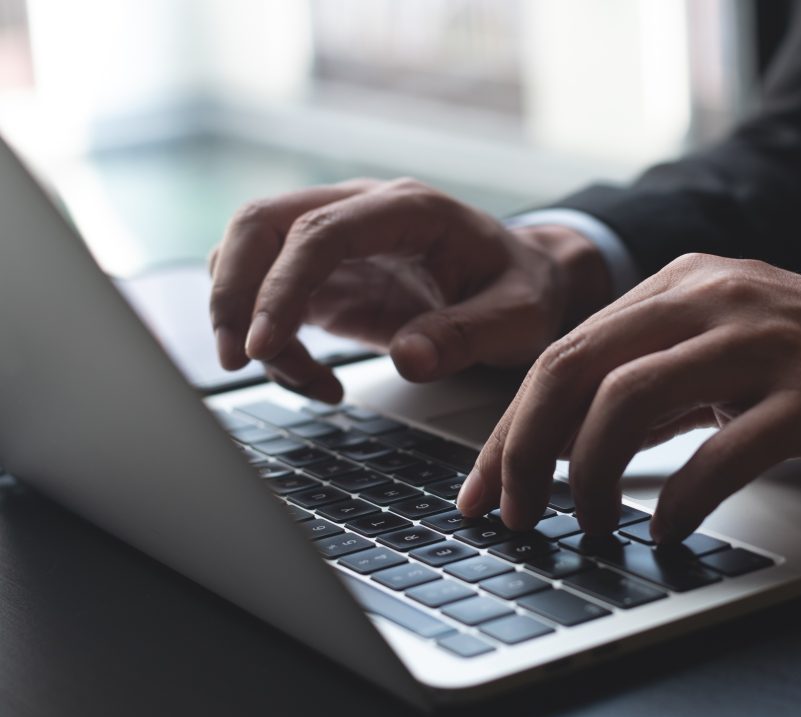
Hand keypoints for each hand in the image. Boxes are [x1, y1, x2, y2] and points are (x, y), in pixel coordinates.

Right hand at [209, 179, 609, 399]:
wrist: (526, 282)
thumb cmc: (523, 290)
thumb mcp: (518, 316)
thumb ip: (466, 334)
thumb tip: (408, 359)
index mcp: (407, 209)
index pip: (318, 232)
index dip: (280, 285)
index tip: (262, 344)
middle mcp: (362, 212)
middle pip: (261, 224)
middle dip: (232, 291)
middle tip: (236, 358)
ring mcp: (340, 244)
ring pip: (253, 258)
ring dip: (246, 319)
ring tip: (302, 380)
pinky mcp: (330, 278)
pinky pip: (273, 300)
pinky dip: (276, 344)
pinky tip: (319, 381)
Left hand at [456, 254, 800, 542]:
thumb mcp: (722, 352)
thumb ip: (649, 383)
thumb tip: (566, 443)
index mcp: (680, 287)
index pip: (563, 354)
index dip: (510, 427)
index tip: (484, 486)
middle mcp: (711, 300)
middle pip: (574, 369)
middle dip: (523, 450)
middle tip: (510, 512)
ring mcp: (761, 344)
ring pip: (628, 402)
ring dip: (588, 476)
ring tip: (585, 524)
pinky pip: (720, 453)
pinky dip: (679, 501)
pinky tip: (667, 531)